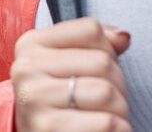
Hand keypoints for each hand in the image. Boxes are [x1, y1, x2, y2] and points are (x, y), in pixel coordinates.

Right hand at [11, 17, 131, 130]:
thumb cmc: (58, 103)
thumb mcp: (67, 66)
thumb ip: (95, 45)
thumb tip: (122, 37)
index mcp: (32, 44)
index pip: (90, 29)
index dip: (107, 51)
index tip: (99, 71)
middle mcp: (28, 68)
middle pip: (102, 62)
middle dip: (118, 85)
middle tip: (108, 101)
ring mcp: (36, 99)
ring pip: (106, 93)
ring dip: (119, 110)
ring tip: (107, 116)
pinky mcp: (49, 128)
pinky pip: (106, 122)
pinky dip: (118, 128)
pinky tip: (106, 130)